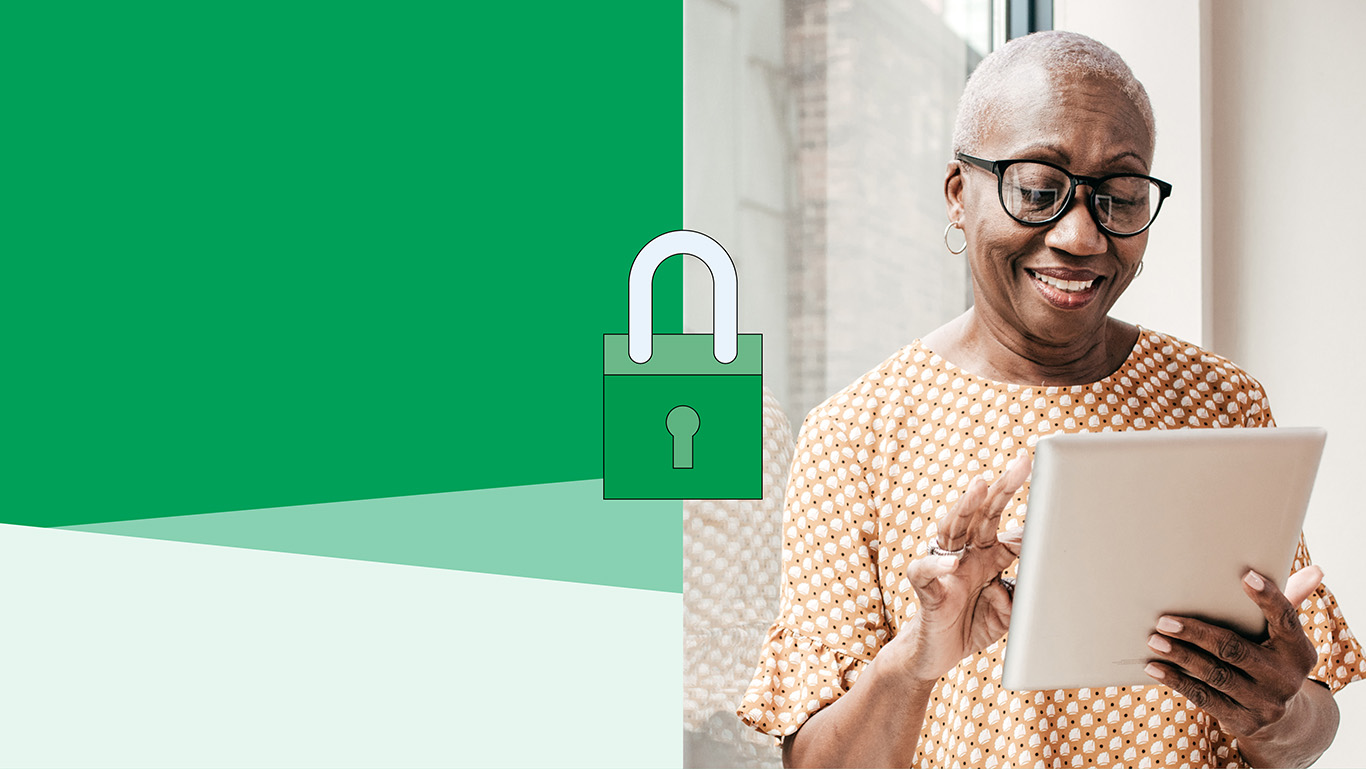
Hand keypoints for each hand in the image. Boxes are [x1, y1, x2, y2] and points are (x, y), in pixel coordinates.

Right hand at [890, 451, 1030, 683]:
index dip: (1029, 515)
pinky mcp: (928, 591)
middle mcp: (966, 555)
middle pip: (981, 514)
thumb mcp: (1011, 613)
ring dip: (966, 506)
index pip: (1007, 527)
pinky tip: (952, 561)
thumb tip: (1038, 580)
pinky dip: (936, 564)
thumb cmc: (973, 625)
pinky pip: (925, 571)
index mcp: (987, 556)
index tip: (1053, 493)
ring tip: (981, 485)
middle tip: (1022, 463)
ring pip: (952, 529)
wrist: (935, 656)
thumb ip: (1025, 596)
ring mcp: (945, 569)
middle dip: (1001, 488)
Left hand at [1143, 566, 1322, 738]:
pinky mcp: (1244, 722)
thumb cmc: (1274, 661)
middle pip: (1235, 650)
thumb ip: (1289, 604)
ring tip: (1155, 640)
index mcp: (1298, 651)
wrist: (1285, 721)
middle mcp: (1285, 678)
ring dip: (1181, 656)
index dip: (1268, 598)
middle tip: (1164, 620)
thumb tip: (1315, 570)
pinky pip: (1204, 698)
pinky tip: (1154, 666)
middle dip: (1197, 634)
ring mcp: (1265, 703)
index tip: (1246, 576)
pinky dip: (1177, 680)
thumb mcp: (1286, 639)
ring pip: (1215, 675)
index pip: (1285, 619)